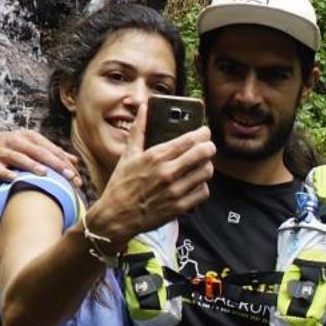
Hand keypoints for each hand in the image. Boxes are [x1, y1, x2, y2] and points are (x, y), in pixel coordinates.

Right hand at [0, 129, 82, 188]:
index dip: (65, 163)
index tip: (77, 178)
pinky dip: (6, 174)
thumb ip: (52, 153)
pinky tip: (14, 179)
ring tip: (44, 174)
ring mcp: (2, 151)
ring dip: (31, 165)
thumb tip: (74, 161)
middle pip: (39, 153)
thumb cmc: (12, 149)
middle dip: (55, 165)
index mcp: (29, 137)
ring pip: (19, 158)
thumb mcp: (31, 147)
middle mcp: (17, 141)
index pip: (51, 149)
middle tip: (70, 177)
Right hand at [91, 114, 215, 240]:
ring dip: (206, 166)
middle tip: (208, 147)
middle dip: (209, 147)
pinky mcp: (179, 207)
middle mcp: (167, 172)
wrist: (116, 216)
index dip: (202, 133)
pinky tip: (195, 183)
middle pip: (203, 154)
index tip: (204, 131)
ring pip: (206, 172)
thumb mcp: (127, 155)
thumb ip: (139, 130)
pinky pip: (203, 192)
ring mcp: (175, 191)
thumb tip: (144, 108)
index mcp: (155, 156)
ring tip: (201, 165)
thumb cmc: (121, 185)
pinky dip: (202, 186)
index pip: (189, 140)